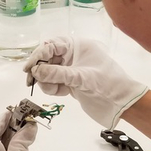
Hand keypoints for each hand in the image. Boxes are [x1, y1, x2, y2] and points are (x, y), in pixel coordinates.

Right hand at [24, 36, 147, 128]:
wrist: (122, 104)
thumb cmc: (107, 84)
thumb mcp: (80, 77)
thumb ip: (56, 74)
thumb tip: (35, 71)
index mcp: (78, 46)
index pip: (51, 46)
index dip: (38, 56)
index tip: (28, 69)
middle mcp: (73, 55)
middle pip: (47, 59)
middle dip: (40, 70)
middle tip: (31, 81)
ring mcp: (71, 69)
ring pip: (48, 72)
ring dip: (46, 82)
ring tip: (55, 90)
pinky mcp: (71, 83)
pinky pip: (54, 82)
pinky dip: (53, 88)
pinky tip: (61, 93)